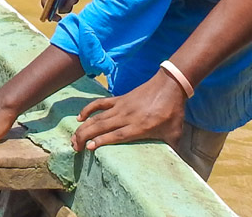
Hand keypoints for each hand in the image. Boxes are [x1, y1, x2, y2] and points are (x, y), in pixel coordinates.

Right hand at [71, 70, 185, 151]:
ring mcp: (120, 106)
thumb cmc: (172, 112)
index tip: (88, 148)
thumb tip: (178, 165)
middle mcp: (126, 116)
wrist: (169, 86)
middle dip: (84, 136)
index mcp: (140, 126)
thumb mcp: (175, 133)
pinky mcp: (118, 99)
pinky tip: (80, 117)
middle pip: (101, 126)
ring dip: (84, 127)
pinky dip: (88, 109)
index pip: (116, 135)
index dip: (101, 141)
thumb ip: (172, 149)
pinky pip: (100, 104)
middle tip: (75, 147)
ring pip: (97, 117)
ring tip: (74, 137)